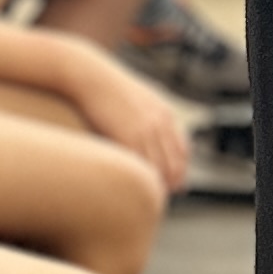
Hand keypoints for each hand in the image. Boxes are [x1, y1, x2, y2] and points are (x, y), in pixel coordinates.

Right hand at [53, 48, 191, 195]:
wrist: (90, 75)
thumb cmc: (107, 88)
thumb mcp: (138, 98)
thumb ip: (149, 116)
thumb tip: (150, 133)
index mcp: (165, 114)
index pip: (183, 152)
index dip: (180, 171)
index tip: (174, 185)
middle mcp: (160, 122)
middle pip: (175, 164)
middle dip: (171, 183)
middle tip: (161, 197)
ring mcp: (146, 129)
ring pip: (160, 168)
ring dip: (156, 185)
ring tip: (147, 198)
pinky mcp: (128, 135)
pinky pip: (140, 164)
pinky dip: (140, 179)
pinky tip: (133, 188)